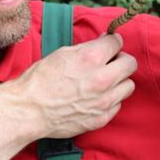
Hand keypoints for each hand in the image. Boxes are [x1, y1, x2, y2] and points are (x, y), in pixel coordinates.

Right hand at [16, 34, 136, 138]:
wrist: (29, 110)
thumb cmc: (40, 79)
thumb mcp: (63, 54)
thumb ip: (88, 47)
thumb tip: (105, 41)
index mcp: (91, 58)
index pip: (117, 42)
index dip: (112, 41)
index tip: (109, 44)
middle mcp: (102, 79)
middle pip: (131, 64)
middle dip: (121, 59)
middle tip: (111, 61)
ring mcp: (104, 101)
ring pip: (129, 85)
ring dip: (119, 80)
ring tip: (104, 81)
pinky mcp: (102, 118)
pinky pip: (118, 104)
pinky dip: (111, 99)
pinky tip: (96, 97)